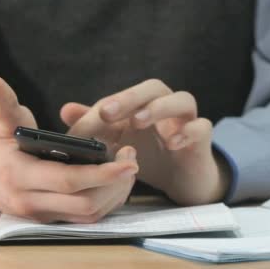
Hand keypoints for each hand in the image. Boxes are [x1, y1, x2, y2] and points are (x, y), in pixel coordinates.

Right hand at [0, 77, 138, 222]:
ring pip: (89, 214)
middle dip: (115, 184)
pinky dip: (106, 201)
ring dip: (114, 194)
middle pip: (85, 204)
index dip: (101, 173)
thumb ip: (2, 105)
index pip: (68, 180)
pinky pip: (86, 218)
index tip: (129, 161)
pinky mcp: (52, 220)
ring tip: (128, 167)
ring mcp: (42, 216)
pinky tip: (117, 181)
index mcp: (19, 175)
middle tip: (133, 158)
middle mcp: (31, 202)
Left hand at [60, 79, 229, 205]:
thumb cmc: (151, 155)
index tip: (87, 119)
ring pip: (182, 99)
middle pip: (154, 88)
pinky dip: (188, 131)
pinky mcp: (203, 139)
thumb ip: (96, 127)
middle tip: (107, 112)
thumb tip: (66, 110)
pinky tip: (173, 142)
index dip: (108, 103)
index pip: (127, 95)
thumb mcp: (119, 143)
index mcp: (146, 105)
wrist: (183, 180)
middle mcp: (168, 106)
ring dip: (159, 108)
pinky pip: (202, 127)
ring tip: (138, 121)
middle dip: (129, 97)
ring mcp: (188, 120)